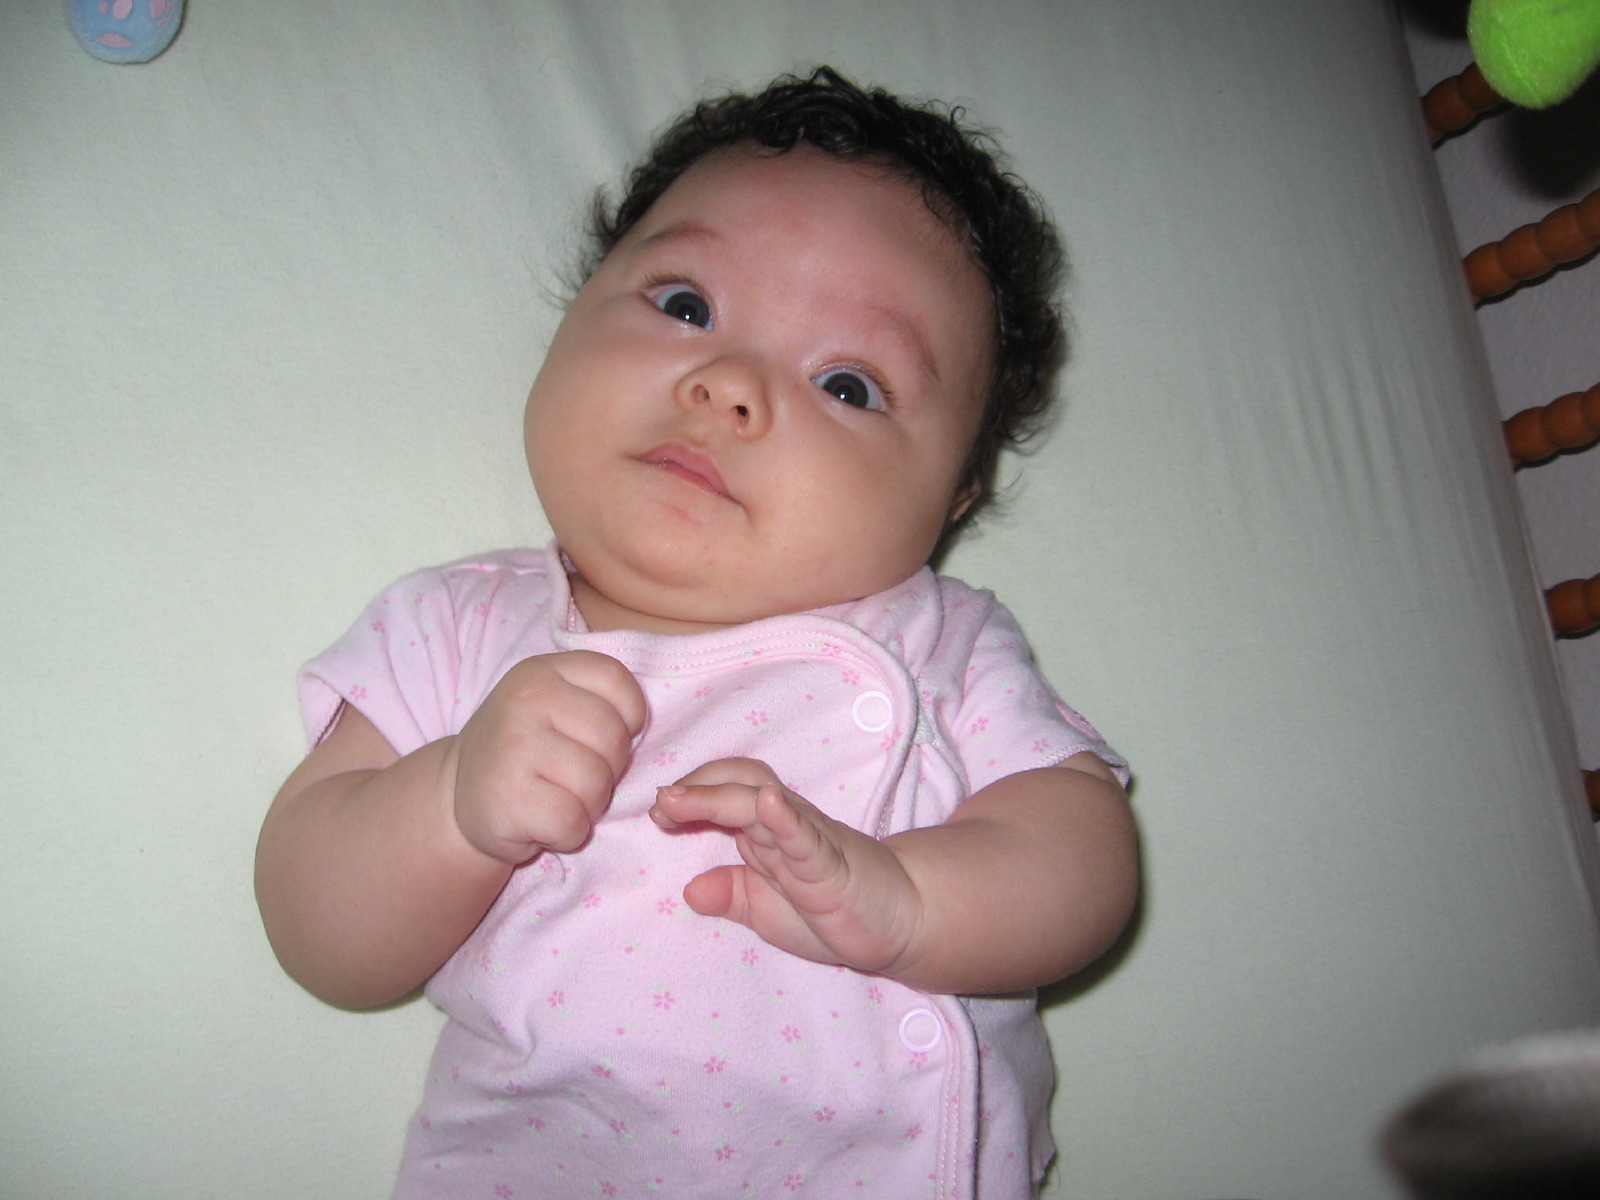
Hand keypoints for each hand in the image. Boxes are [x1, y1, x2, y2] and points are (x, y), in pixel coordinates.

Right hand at [450, 651, 645, 863]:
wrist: (455, 795)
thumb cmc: (523, 750)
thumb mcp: (552, 705)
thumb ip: (598, 702)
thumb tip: (640, 732)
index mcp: (544, 671)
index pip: (616, 680)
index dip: (627, 717)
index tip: (599, 737)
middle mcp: (526, 699)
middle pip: (613, 737)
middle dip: (608, 769)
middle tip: (573, 777)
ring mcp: (513, 746)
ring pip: (596, 783)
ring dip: (588, 805)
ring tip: (557, 799)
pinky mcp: (507, 797)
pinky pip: (572, 821)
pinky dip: (568, 833)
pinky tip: (543, 824)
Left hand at [649, 758, 922, 973]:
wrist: (901, 923)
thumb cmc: (835, 911)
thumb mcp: (769, 912)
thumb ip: (732, 897)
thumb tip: (688, 890)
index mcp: (765, 836)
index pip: (725, 797)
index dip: (690, 797)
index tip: (657, 814)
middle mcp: (784, 826)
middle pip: (738, 787)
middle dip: (696, 789)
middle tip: (660, 803)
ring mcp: (809, 840)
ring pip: (762, 805)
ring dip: (719, 797)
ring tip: (682, 797)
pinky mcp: (834, 863)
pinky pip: (807, 836)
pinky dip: (784, 818)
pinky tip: (767, 803)